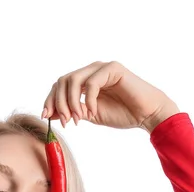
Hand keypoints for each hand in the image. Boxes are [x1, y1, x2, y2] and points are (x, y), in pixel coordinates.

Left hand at [41, 60, 179, 132]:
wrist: (147, 114)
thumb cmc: (123, 114)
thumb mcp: (91, 114)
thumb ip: (74, 111)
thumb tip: (51, 113)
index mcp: (85, 80)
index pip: (60, 85)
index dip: (50, 100)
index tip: (46, 116)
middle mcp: (91, 70)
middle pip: (62, 81)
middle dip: (59, 103)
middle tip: (64, 121)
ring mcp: (101, 68)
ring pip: (73, 80)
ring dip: (71, 102)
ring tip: (77, 119)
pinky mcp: (112, 68)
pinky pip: (91, 83)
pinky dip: (88, 100)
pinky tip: (94, 112)